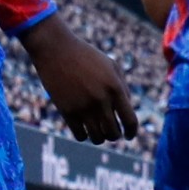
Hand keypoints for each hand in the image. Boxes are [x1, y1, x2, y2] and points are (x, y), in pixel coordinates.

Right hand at [22, 15, 140, 141]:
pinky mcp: (67, 112)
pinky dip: (85, 135)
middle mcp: (101, 100)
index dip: (131, 132)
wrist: (56, 50)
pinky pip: (80, 136)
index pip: (130, 121)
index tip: (129, 136)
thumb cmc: (86, 56)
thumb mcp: (111, 66)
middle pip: (113, 133)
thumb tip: (127, 112)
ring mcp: (83, 107)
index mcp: (115, 88)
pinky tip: (84, 128)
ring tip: (98, 129)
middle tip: (111, 131)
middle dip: (115, 135)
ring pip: (97, 138)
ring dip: (100, 137)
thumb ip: (123, 88)